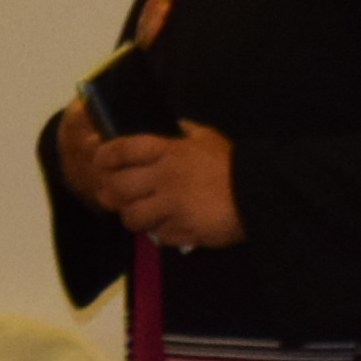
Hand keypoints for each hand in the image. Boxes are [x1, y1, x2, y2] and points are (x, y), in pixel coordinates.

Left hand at [78, 121, 241, 252]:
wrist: (260, 194)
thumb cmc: (234, 164)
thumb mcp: (209, 137)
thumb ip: (188, 131)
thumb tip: (178, 124)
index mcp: (168, 151)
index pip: (121, 150)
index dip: (103, 157)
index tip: (100, 162)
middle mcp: (164, 177)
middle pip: (117, 187)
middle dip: (109, 192)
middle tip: (113, 195)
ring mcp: (172, 206)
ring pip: (132, 217)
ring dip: (132, 217)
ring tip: (141, 215)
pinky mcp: (183, 230)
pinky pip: (159, 236)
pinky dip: (160, 234)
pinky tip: (169, 227)